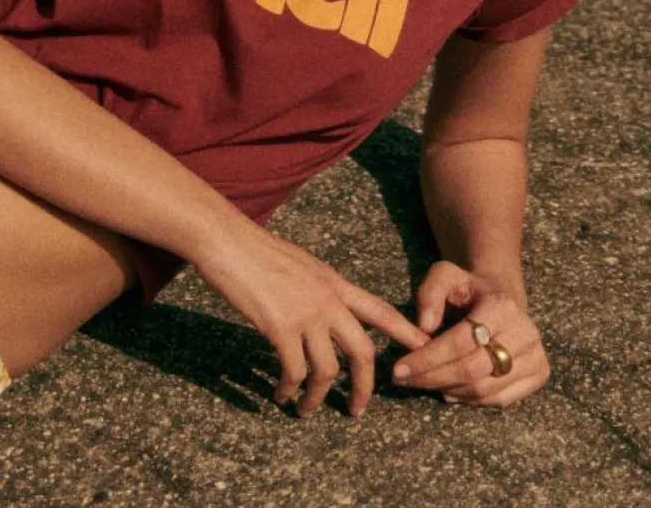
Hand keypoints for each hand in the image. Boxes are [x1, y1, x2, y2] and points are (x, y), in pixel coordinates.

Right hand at [191, 214, 429, 419]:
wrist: (227, 240)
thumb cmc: (255, 249)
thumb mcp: (299, 264)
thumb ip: (318, 288)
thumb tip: (324, 309)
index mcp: (334, 282)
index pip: (380, 310)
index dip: (405, 333)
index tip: (423, 350)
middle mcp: (328, 299)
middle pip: (363, 352)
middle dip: (364, 387)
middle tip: (356, 410)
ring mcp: (305, 312)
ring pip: (328, 370)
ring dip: (318, 397)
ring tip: (306, 410)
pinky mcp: (280, 326)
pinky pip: (295, 371)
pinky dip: (289, 389)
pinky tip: (280, 394)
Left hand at [392, 261, 549, 406]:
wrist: (502, 297)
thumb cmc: (468, 289)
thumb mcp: (445, 276)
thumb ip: (430, 292)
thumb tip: (425, 326)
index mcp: (501, 306)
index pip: (459, 343)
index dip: (427, 359)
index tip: (399, 369)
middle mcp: (525, 333)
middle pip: (472, 370)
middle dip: (433, 378)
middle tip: (405, 381)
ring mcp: (536, 356)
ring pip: (485, 390)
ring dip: (449, 391)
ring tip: (424, 383)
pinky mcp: (540, 374)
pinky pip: (500, 400)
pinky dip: (471, 400)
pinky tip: (449, 390)